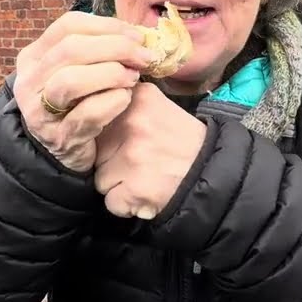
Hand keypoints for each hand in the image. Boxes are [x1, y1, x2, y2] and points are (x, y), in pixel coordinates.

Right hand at [15, 12, 156, 171]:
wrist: (63, 152)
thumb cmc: (77, 103)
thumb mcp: (77, 71)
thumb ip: (98, 49)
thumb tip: (135, 34)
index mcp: (34, 57)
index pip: (68, 26)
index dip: (107, 26)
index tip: (137, 36)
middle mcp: (30, 82)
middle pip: (71, 49)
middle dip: (116, 48)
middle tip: (144, 56)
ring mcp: (40, 111)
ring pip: (71, 80)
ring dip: (111, 74)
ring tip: (133, 78)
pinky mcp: (58, 137)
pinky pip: (87, 114)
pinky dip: (113, 101)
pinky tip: (126, 98)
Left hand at [93, 83, 206, 219]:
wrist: (214, 172)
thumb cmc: (182, 142)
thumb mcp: (156, 106)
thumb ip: (124, 103)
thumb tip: (86, 107)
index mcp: (137, 97)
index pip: (95, 117)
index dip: (107, 134)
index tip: (126, 139)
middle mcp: (132, 122)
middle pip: (95, 150)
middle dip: (110, 160)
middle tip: (141, 161)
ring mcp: (132, 156)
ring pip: (100, 178)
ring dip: (117, 184)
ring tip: (145, 176)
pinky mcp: (135, 189)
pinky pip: (111, 202)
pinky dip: (126, 205)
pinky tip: (145, 193)